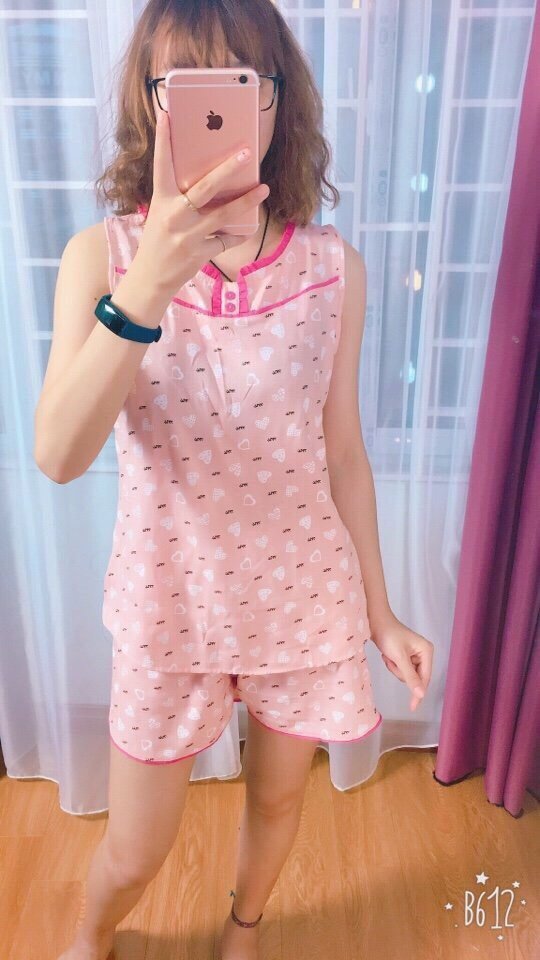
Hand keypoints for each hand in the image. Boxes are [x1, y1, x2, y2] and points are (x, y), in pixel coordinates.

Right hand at [134, 108, 268, 298]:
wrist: (150, 278)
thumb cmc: (158, 240)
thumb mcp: (161, 213)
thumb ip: (179, 197)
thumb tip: (211, 178)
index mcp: (161, 200)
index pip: (161, 165)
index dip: (163, 140)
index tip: (167, 115)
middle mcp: (174, 216)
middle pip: (206, 188)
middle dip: (228, 169)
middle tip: (246, 153)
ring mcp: (188, 236)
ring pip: (224, 214)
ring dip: (247, 201)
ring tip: (264, 188)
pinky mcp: (200, 253)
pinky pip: (226, 240)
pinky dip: (236, 234)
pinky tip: (246, 228)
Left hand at [370, 612, 433, 711]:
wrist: (375, 621)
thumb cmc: (388, 635)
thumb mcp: (399, 657)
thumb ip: (410, 676)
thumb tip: (421, 694)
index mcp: (427, 651)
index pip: (425, 678)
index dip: (418, 692)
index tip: (413, 708)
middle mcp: (423, 653)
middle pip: (415, 677)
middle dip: (400, 671)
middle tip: (391, 660)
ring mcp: (414, 655)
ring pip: (406, 674)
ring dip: (395, 668)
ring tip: (388, 656)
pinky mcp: (405, 655)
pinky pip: (400, 669)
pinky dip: (392, 665)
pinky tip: (387, 655)